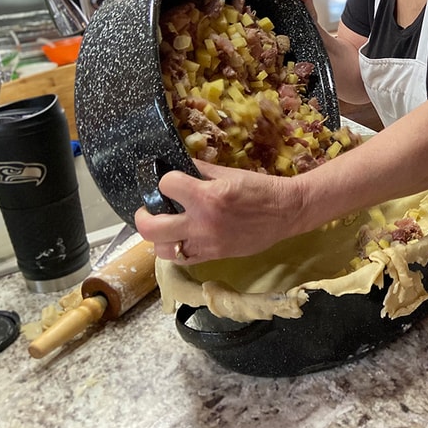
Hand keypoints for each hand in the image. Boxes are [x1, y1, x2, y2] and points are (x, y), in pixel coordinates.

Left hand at [134, 160, 303, 264]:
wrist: (284, 212)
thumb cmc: (258, 189)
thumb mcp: (228, 173)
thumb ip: (200, 171)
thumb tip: (177, 167)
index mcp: (208, 196)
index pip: (166, 186)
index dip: (165, 181)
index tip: (171, 182)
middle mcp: (203, 223)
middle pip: (151, 227)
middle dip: (143, 216)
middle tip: (149, 210)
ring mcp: (207, 243)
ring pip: (163, 249)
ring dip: (159, 237)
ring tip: (166, 226)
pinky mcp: (214, 256)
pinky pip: (182, 259)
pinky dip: (177, 249)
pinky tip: (181, 239)